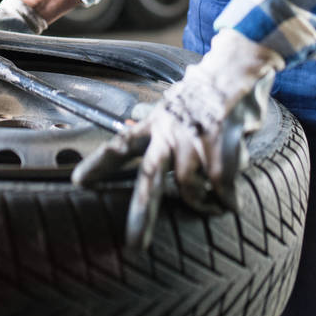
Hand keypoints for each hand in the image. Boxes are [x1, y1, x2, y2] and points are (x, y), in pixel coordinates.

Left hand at [72, 30, 282, 249]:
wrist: (237, 69)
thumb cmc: (207, 91)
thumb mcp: (172, 105)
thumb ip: (155, 124)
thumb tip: (130, 128)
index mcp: (156, 123)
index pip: (122, 144)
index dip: (100, 164)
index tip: (78, 182)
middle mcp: (170, 132)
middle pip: (149, 176)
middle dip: (141, 213)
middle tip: (135, 246)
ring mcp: (194, 139)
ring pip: (191, 189)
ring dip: (203, 204)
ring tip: (213, 204)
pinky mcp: (220, 145)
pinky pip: (222, 188)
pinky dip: (228, 199)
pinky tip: (232, 201)